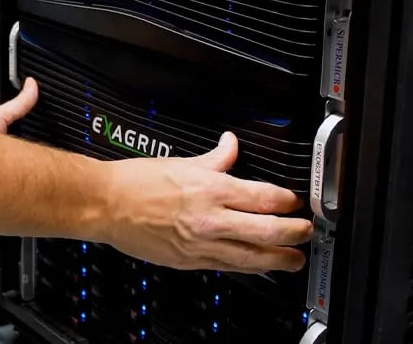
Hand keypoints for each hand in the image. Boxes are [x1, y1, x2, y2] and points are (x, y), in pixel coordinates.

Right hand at [100, 132, 311, 272]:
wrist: (106, 204)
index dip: (288, 201)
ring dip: (279, 258)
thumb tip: (231, 145)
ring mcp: (201, 243)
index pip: (264, 197)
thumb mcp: (182, 162)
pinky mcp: (189, 261)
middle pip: (267, 230)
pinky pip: (227, 266)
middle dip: (293, 232)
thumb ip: (214, 158)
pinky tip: (258, 266)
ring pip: (252, 256)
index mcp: (211, 189)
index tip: (296, 202)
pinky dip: (248, 267)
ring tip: (294, 259)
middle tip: (306, 232)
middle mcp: (210, 218)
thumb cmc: (136, 183)